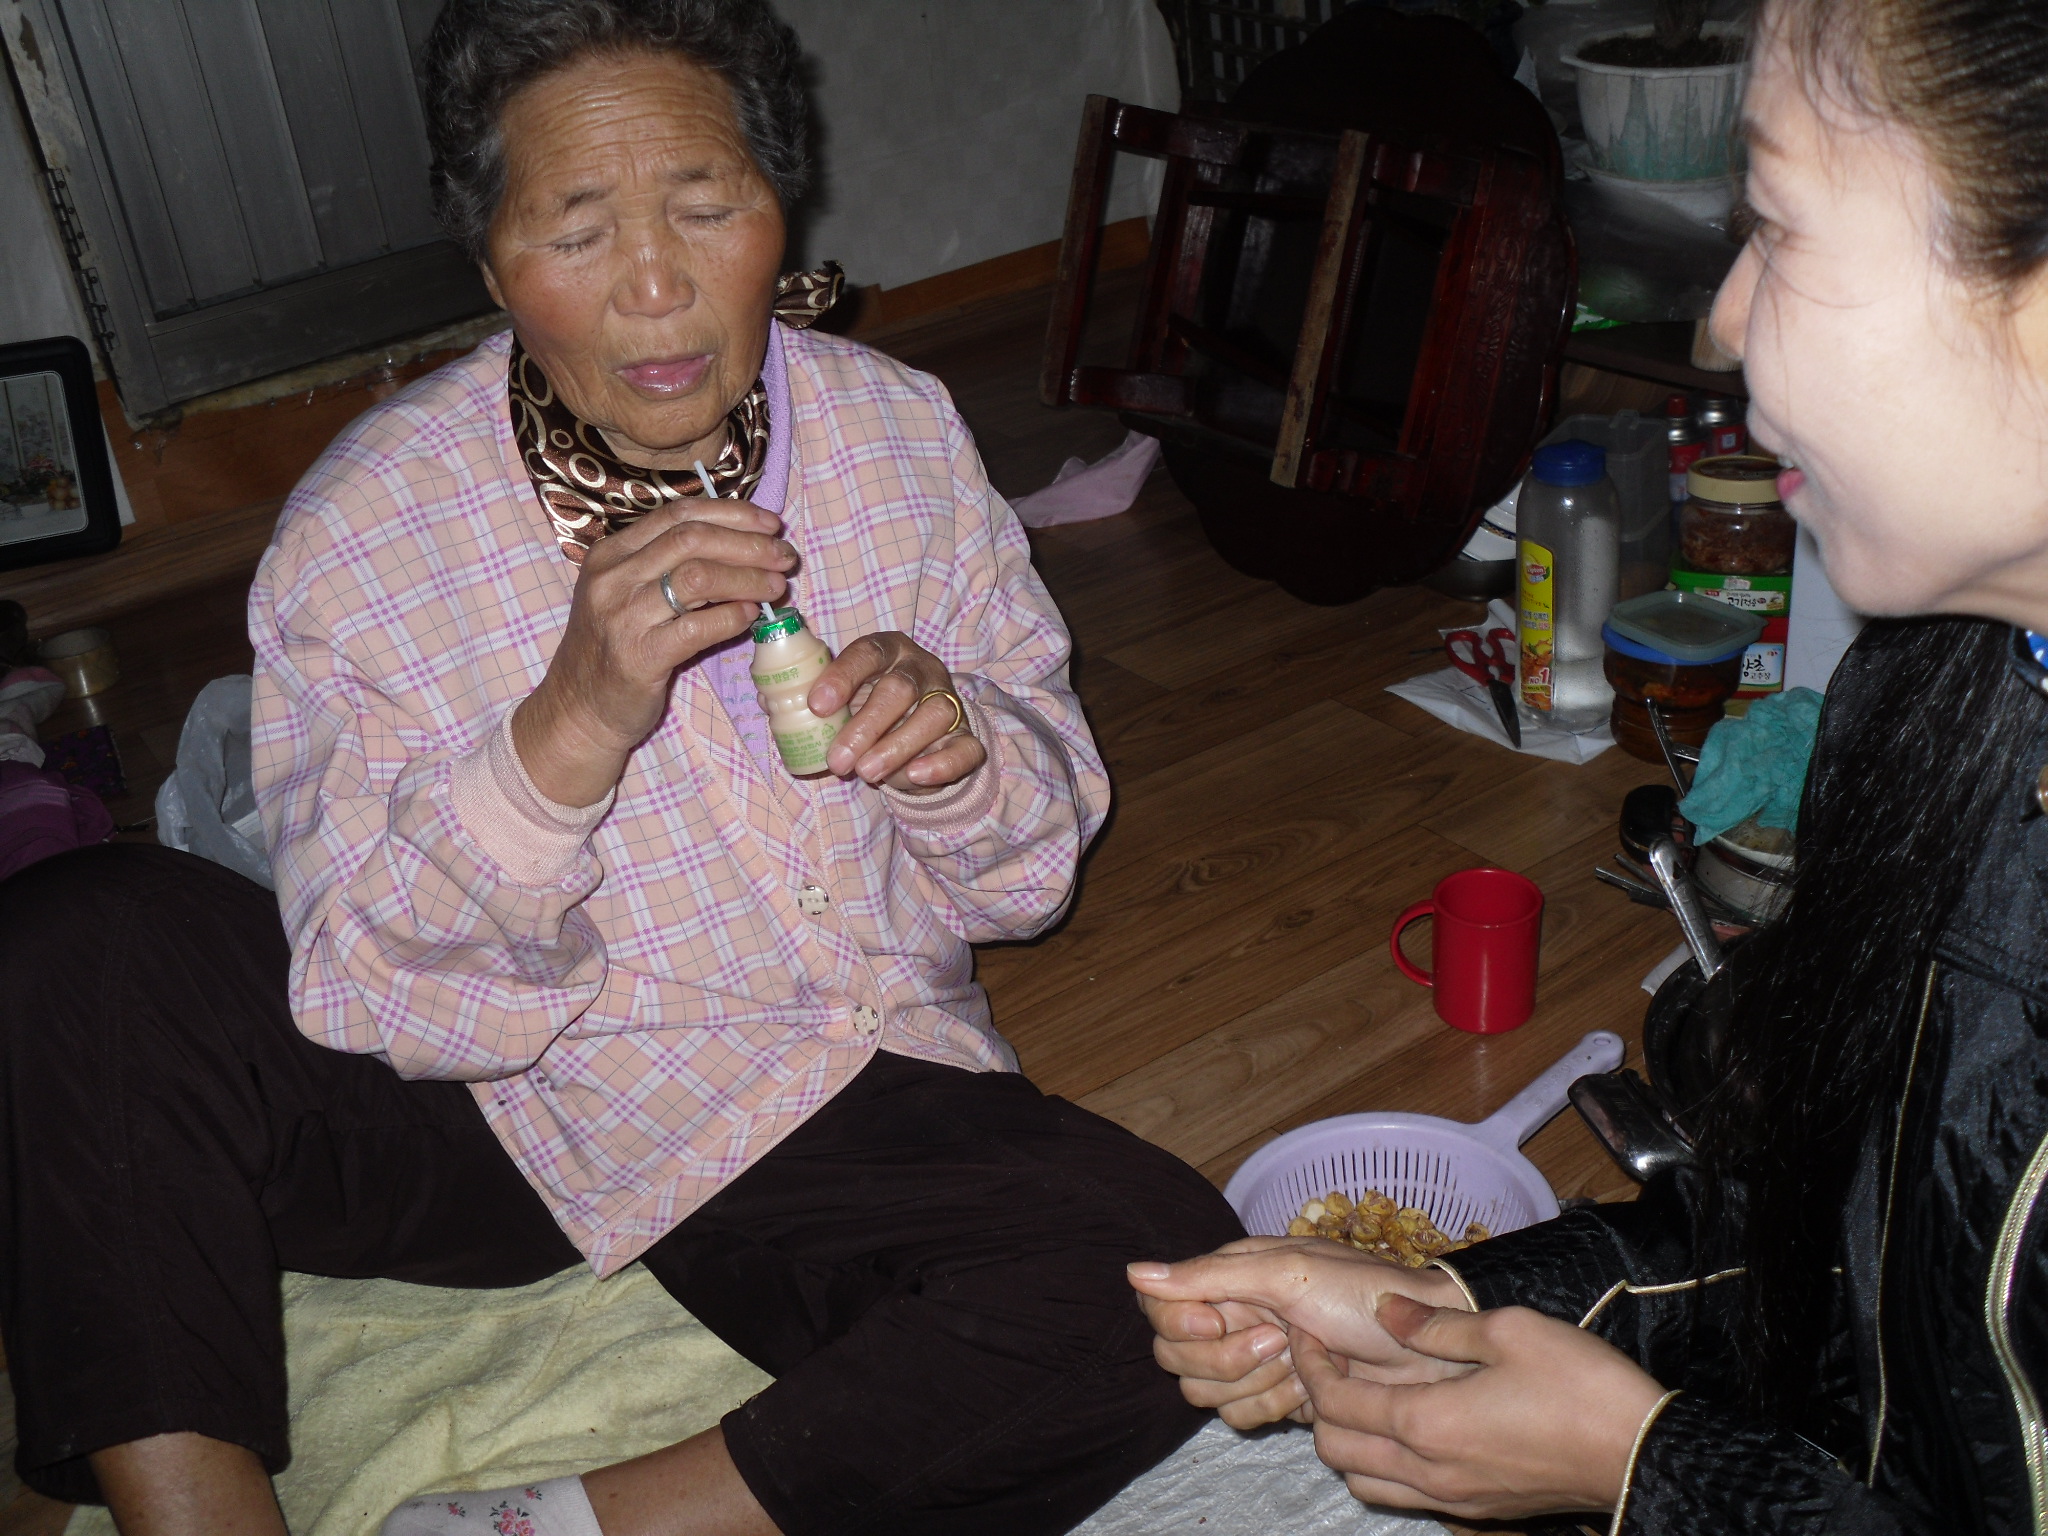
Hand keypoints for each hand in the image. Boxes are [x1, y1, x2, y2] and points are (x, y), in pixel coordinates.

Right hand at [516, 499, 796, 805]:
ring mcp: (622, 616)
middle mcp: (612, 578)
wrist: (579, 710)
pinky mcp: (638, 656)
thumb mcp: (631, 594)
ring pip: (697, 577)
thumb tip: (746, 544)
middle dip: (747, 543)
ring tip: (777, 586)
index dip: (731, 514)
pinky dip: (731, 617)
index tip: (770, 523)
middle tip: (784, 555)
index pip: (679, 515)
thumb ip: (671, 567)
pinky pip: (696, 627)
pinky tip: (751, 616)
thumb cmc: (616, 648)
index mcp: (612, 553)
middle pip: (692, 539)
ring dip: (747, 578)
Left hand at [806, 631, 985, 791]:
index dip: (842, 676)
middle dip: (867, 726)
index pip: (868, 652)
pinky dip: (941, 764)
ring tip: (867, 773)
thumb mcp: (842, 700)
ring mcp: (948, 701)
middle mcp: (921, 670)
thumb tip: (773, 706)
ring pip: (934, 716)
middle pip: (900, 688)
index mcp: (888, 651)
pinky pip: (964, 748)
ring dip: (898, 747)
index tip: (816, 706)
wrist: (914, 739)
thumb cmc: (867, 710)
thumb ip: (815, 702)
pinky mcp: (965, 737)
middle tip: (839, 759)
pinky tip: (914, 775)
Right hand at [1127, 1236, 1474, 1428]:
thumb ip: (1209, 1275)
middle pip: (1175, 1353)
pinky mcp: (1273, 1398)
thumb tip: (1133, 1272)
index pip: (1159, 1303)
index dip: (1180, 1320)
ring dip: (1255, 1381)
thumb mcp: (1287, 1272)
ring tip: (1301, 1361)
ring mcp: (1250, 1360)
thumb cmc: (1363, 1295)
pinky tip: (1309, 1388)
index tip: (1220, 1319)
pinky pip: (1238, 1416)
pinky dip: (1273, 1405)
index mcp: (1230, 1275)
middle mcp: (1232, 1314)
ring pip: (1203, 1391)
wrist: (1424, 1352)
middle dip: (1226, 1355)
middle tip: (1279, 1341)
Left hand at [1293, 1295, 1666, 1519]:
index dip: (1309, 1364)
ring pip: (1364, 1481)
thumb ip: (1433, 1324)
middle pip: (1335, 1450)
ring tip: (1366, 1394)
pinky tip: (1410, 1427)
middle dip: (1319, 1404)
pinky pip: (1404, 1496)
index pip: (1334, 1402)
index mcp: (1426, 1424)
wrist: (1641, 1453)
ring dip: (1349, 1441)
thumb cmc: (1579, 1384)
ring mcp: (1452, 1499)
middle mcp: (1428, 1471)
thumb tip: (1383, 1310)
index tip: (1305, 1333)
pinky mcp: (1476, 1511)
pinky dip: (1385, 1466)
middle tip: (1332, 1361)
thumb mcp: (1508, 1330)